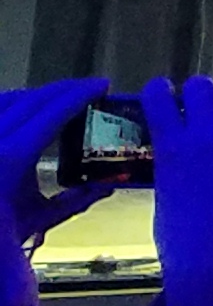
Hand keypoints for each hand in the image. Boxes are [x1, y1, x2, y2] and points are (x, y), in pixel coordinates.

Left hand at [1, 78, 109, 250]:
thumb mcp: (37, 220)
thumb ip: (75, 199)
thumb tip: (109, 185)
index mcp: (10, 158)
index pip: (50, 111)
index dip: (78, 94)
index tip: (101, 85)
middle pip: (28, 100)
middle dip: (59, 91)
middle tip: (85, 90)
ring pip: (4, 102)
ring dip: (32, 97)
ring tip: (55, 101)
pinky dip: (8, 108)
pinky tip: (20, 115)